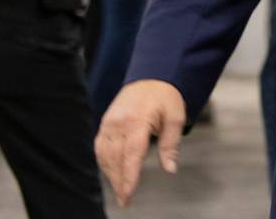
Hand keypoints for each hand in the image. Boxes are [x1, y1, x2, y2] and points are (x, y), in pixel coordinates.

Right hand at [95, 79, 186, 206]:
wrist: (151, 76)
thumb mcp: (176, 117)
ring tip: (121, 190)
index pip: (131, 153)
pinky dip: (105, 162)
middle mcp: (119, 122)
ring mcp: (109, 122)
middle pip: (115, 157)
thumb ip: (170, 144)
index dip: (129, 175)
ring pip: (105, 155)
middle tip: (125, 199)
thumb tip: (170, 168)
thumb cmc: (166, 96)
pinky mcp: (105, 123)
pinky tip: (112, 172)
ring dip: (111, 174)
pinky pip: (100, 147)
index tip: (128, 193)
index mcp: (138, 120)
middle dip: (119, 181)